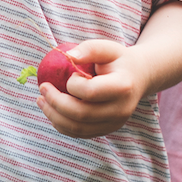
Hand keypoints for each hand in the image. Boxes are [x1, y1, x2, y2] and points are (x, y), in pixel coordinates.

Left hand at [35, 39, 150, 139]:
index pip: (90, 92)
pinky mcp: (107, 130)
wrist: (139, 77)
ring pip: (78, 129)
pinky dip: (62, 125)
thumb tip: (68, 56)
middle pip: (81, 114)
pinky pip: (80, 133)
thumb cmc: (119, 60)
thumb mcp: (108, 47)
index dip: (72, 84)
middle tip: (42, 89)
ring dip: (54, 116)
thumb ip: (89, 48)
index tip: (69, 74)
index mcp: (123, 86)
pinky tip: (52, 111)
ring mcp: (115, 123)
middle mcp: (121, 109)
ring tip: (41, 101)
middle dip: (55, 103)